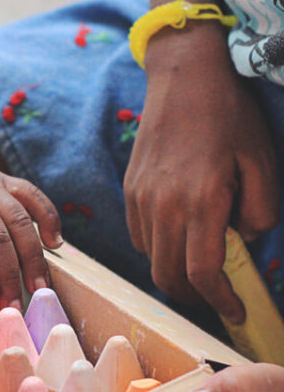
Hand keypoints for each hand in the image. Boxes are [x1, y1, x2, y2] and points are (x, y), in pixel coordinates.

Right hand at [123, 23, 278, 322]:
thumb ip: (259, 211)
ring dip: (173, 272)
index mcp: (201, 200)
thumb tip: (244, 240)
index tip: (236, 313)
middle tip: (217, 297)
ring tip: (198, 265)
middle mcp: (163, 205)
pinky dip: (156, 247)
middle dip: (193, 297)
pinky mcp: (129, 189)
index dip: (220, 301)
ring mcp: (140, 197)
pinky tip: (177, 234)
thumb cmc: (229, 115)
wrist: (183, 78)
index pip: (202, 272)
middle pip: (167, 275)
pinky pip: (138, 234)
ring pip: (149, 257)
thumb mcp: (262, 160)